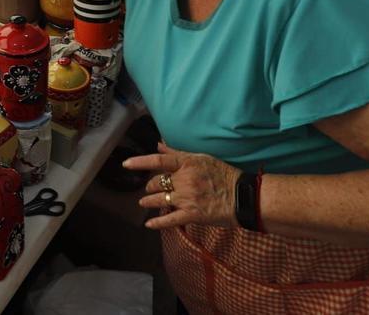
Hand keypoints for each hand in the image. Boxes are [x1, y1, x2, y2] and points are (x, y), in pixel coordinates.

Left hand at [123, 142, 241, 230]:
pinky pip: (169, 220)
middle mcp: (184, 180)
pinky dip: (157, 223)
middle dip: (150, 186)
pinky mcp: (191, 215)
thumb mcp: (202, 158)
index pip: (158, 160)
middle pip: (157, 183)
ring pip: (159, 200)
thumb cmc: (224, 175)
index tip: (126, 164)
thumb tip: (159, 144)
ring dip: (149, 201)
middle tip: (150, 189)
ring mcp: (186, 198)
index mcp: (187, 163)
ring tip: (144, 202)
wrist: (243, 197)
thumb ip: (178, 153)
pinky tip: (149, 224)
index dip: (140, 162)